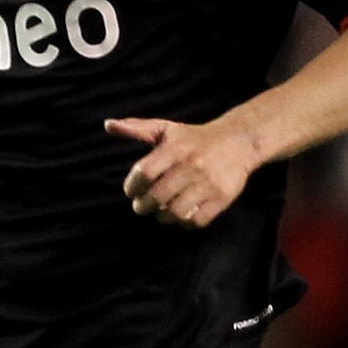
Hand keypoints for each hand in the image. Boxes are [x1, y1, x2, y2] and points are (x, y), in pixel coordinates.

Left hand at [108, 116, 258, 228]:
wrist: (239, 141)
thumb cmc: (194, 138)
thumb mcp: (166, 129)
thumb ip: (136, 129)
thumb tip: (108, 125)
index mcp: (175, 149)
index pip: (144, 173)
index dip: (132, 187)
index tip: (131, 191)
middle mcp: (191, 166)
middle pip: (157, 197)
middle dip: (143, 206)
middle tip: (142, 206)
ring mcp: (208, 183)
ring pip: (175, 213)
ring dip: (162, 217)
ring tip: (161, 212)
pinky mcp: (222, 198)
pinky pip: (197, 221)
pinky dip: (185, 223)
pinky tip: (181, 215)